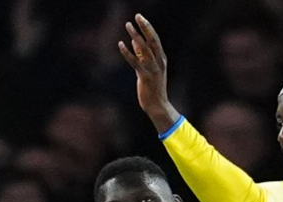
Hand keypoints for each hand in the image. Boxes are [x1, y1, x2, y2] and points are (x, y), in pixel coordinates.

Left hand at [117, 14, 179, 132]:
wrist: (158, 105)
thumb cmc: (153, 87)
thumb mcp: (148, 69)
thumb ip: (142, 55)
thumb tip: (134, 41)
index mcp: (161, 60)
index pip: (155, 40)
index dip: (148, 28)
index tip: (140, 17)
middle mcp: (159, 63)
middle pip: (153, 41)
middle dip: (145, 28)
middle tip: (138, 16)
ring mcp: (153, 70)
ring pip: (145, 49)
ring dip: (136, 36)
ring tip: (128, 25)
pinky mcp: (145, 77)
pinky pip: (135, 62)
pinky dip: (127, 52)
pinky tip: (120, 43)